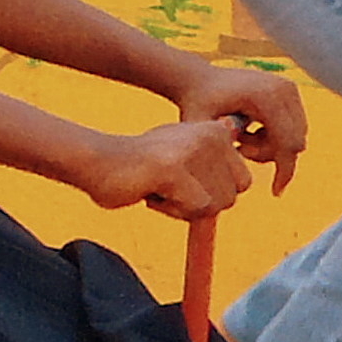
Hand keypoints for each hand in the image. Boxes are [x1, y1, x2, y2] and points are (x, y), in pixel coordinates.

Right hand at [84, 116, 255, 217]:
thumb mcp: (183, 150)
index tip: (184, 179)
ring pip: (213, 206)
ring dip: (184, 208)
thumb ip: (212, 152)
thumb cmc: (143, 163)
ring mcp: (193, 151)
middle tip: (169, 185)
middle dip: (200, 203)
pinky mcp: (173, 169)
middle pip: (230, 197)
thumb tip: (236, 140)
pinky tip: (151, 191)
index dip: (213, 193)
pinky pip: (194, 209)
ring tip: (159, 186)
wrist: (98, 161)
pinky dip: (172, 210)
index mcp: (217, 131)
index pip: (243, 183)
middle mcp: (210, 135)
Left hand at [171, 63, 305, 191]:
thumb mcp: (201, 129)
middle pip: (296, 141)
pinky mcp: (289, 89)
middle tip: (241, 151)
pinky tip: (249, 131)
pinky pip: (294, 126)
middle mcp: (283, 89)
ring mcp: (289, 87)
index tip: (275, 192)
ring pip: (296, 135)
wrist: (199, 78)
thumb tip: (240, 181)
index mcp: (265, 97)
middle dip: (272, 156)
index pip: (288, 143)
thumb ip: (219, 152)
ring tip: (241, 139)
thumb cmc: (196, 104)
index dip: (284, 171)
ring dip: (272, 146)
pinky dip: (275, 136)